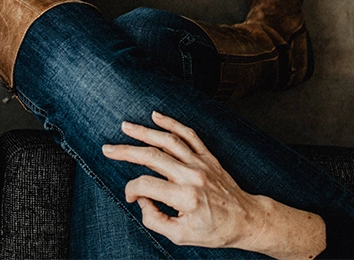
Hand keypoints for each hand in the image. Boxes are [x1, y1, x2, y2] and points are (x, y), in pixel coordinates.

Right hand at [103, 111, 325, 258]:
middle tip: (107, 149)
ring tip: (126, 126)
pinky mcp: (208, 157)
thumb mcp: (181, 236)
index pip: (146, 185)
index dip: (132, 190)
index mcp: (185, 197)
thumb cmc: (215, 230)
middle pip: (152, 156)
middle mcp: (192, 176)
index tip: (131, 197)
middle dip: (126, 151)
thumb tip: (142, 200)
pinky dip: (172, 124)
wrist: (245, 219)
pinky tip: (157, 116)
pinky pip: (189, 135)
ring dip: (144, 132)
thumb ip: (155, 219)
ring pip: (168, 141)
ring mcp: (201, 164)